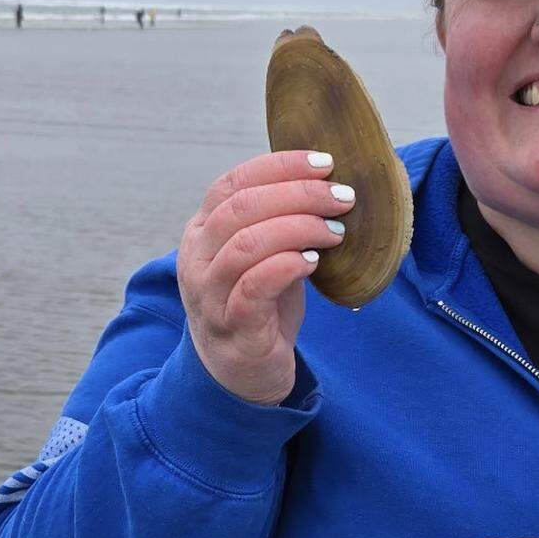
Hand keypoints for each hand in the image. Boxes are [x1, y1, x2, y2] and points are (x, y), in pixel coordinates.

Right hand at [176, 149, 353, 404]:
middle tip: (342, 197)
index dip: (280, 166)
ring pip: (248, 242)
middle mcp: (197, 258)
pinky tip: (314, 262)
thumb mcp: (261, 255)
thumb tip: (328, 182)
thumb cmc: (258, 306)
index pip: (233, 182)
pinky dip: (288, 265)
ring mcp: (209, 293)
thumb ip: (277, 220)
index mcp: (201, 231)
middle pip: (242, 207)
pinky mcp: (231, 324)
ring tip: (335, 230)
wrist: (241, 374)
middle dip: (298, 193)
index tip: (325, 163)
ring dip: (299, 227)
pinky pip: (255, 285)